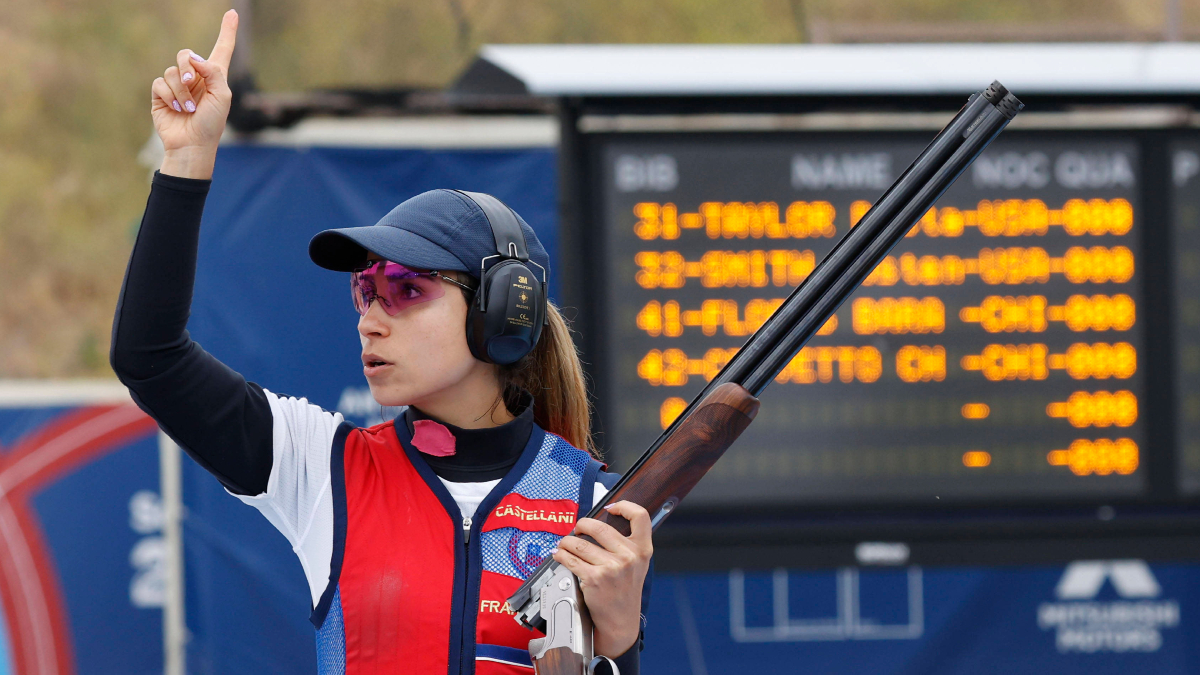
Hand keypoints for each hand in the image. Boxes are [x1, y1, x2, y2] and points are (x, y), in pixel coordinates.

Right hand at [150, 9, 238, 178]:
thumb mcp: (222, 96)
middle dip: (188, 66)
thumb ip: (213, 72)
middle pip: (186, 54)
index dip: (227, 31)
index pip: (222, 49)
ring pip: (172, 70)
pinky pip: (160, 82)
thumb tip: (194, 58)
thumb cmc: (211, 123)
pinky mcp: (161, 94)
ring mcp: (177, 86)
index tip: (232, 13)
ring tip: (188, 108)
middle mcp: (196, 78)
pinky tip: (176, 109)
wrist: (192, 144)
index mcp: (215, 77)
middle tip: (192, 82)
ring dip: (181, 90)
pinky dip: (169, 95)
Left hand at [551, 501, 652, 658]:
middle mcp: (629, 556)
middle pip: (599, 526)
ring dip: (567, 542)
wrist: (621, 620)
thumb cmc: (625, 590)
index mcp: (642, 550)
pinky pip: (571, 559)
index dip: (624, 506)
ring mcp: (612, 568)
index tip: (610, 508)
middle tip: (577, 529)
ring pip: (580, 543)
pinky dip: (561, 555)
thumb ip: (626, 544)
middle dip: (582, 525)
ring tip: (564, 545)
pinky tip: (560, 555)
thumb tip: (599, 524)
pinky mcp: (594, 578)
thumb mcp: (636, 565)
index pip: (640, 516)